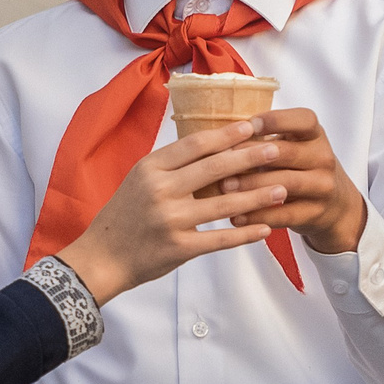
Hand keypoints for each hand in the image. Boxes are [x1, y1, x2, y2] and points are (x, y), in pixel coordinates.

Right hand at [54, 121, 289, 303]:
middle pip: (214, 168)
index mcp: (150, 168)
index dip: (226, 134)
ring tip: (282, 189)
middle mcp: (160, 191)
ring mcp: (171, 220)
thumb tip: (212, 145)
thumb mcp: (139, 179)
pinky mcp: (179, 248)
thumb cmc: (124, 215)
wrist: (102, 258)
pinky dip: (245, 234)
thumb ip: (171, 165)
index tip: (252, 126)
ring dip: (257, 196)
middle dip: (250, 157)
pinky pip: (220, 239)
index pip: (195, 145)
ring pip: (224, 204)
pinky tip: (265, 229)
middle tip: (276, 149)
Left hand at [217, 109, 365, 254]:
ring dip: (252, 186)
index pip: (304, 120)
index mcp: (315, 136)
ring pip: (285, 185)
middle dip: (251, 156)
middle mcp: (323, 158)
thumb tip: (221, 135)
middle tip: (221, 161)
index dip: (276, 120)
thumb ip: (266, 139)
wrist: (335, 205)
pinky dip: (258, 216)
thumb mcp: (293, 146)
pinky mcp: (315, 213)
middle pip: (287, 153)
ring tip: (225, 188)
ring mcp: (322, 187)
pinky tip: (236, 217)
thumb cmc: (300, 168)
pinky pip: (283, 215)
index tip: (249, 124)